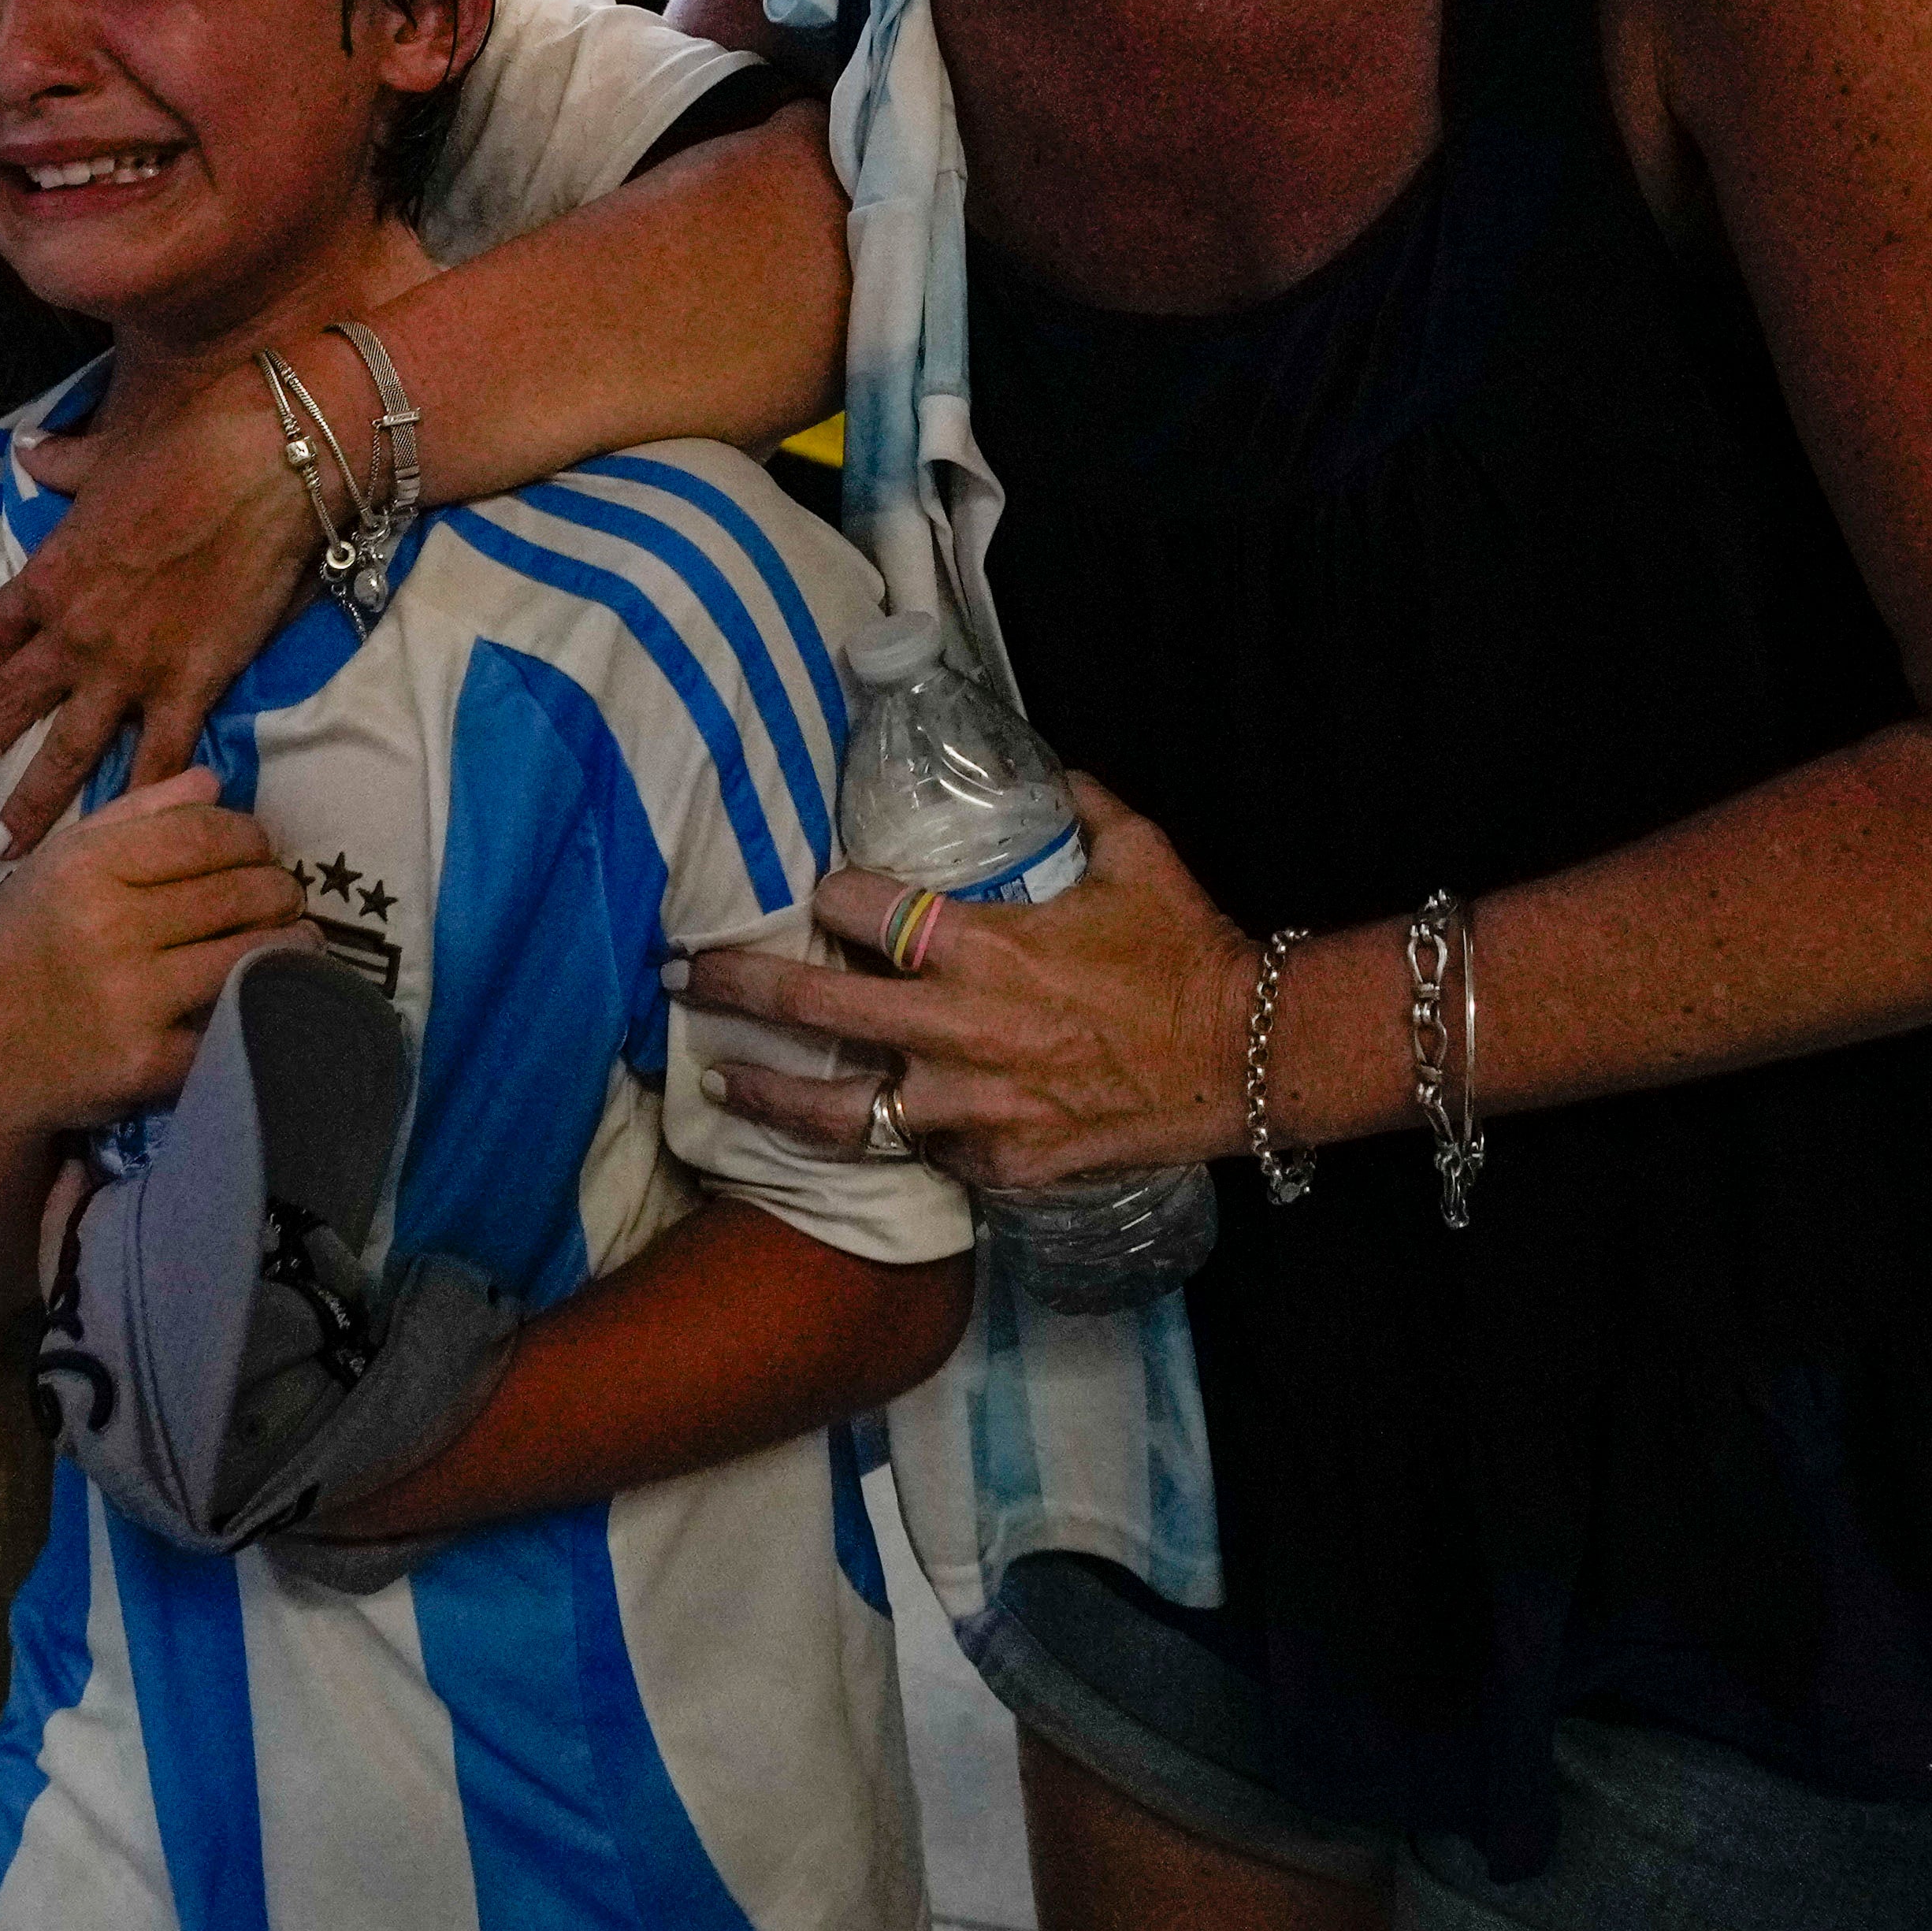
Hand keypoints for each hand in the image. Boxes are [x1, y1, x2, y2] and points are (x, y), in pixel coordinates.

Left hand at [0, 369, 326, 845]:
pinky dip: (150, 799)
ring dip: (33, 802)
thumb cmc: (182, 441)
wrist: (261, 461)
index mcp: (50, 574)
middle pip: (9, 703)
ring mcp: (130, 665)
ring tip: (4, 846)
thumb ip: (61, 461)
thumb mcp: (105, 446)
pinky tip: (131, 837)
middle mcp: (76, 631)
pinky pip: (162, 757)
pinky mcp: (191, 683)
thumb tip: (29, 447)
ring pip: (69, 751)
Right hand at [0, 766, 304, 1132]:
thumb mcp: (56, 865)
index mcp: (86, 868)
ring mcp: (132, 999)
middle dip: (279, 889)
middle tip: (283, 895)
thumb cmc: (19, 949)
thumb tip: (213, 781)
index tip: (259, 850)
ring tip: (295, 935)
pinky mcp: (151, 1064)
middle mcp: (109, 927)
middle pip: (240, 891)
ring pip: (253, 954)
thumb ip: (135, 816)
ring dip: (291, 941)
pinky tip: (265, 990)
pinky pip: (234, 1021)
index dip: (250, 838)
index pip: (205, 834)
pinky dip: (261, 1002)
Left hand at [670, 774, 1271, 1201]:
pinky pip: (923, 1153)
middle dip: (738, 989)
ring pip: (840, 1111)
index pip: (863, 908)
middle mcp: (958, 1029)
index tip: (815, 893)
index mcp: (982, 945)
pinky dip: (893, 1138)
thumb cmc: (1188, 953)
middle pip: (815, 1007)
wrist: (1248, 1061)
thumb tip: (1047, 766)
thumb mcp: (1138, 856)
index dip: (830, 894)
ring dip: (772, 1096)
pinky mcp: (997, 1164)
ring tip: (721, 1083)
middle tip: (683, 979)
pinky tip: (854, 1130)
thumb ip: (1080, 806)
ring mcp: (970, 1108)